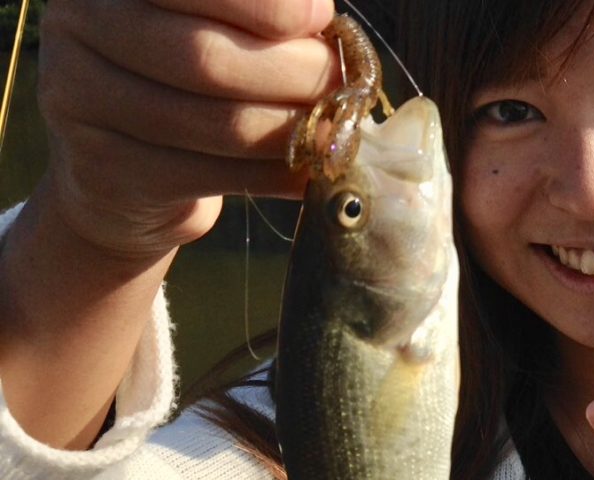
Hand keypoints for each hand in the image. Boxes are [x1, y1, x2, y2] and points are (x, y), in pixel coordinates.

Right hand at [36, 0, 337, 257]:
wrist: (119, 174)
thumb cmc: (185, 80)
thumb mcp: (210, 25)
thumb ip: (258, 17)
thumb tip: (327, 28)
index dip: (268, 2)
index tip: (321, 16)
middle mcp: (81, 24)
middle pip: (207, 56)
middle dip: (294, 73)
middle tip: (340, 86)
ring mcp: (82, 98)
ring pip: (216, 123)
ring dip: (293, 131)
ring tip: (333, 132)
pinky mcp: (105, 169)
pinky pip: (213, 177)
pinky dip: (276, 176)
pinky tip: (306, 173)